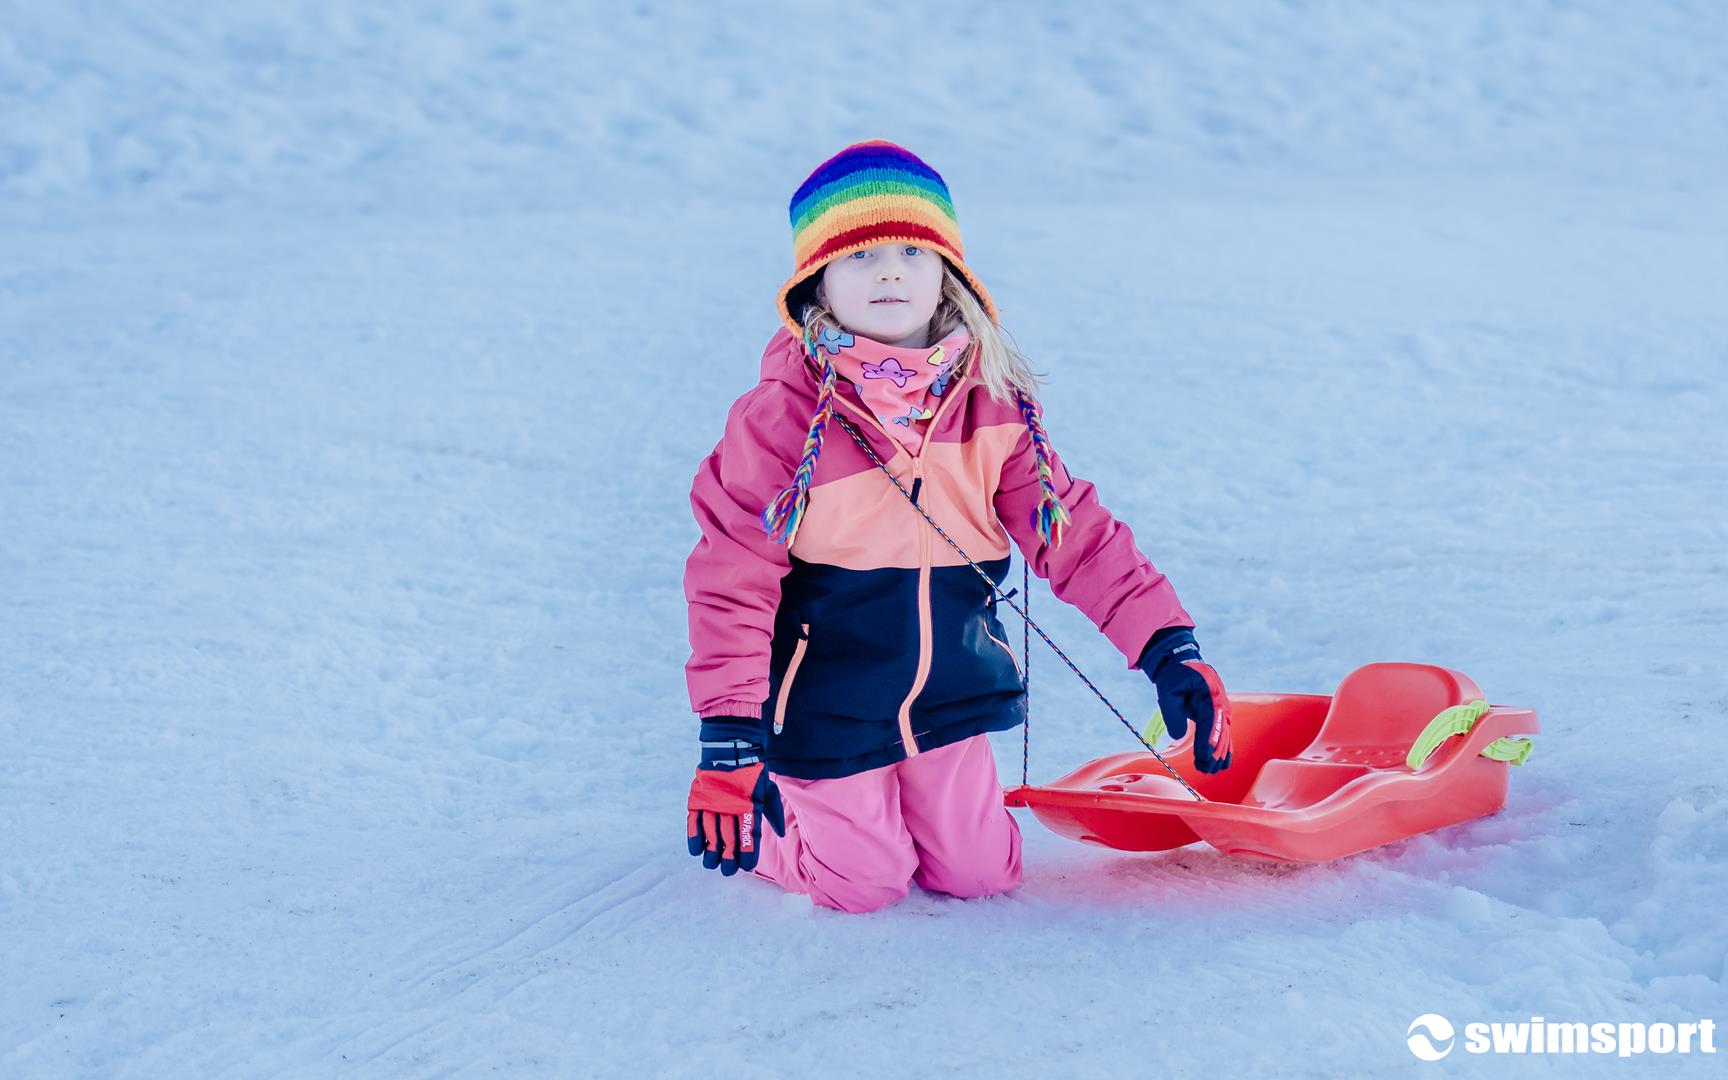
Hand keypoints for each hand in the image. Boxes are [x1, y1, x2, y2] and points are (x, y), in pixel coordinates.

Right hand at [687, 719, 785, 874]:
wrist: (733, 746)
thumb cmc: (753, 771)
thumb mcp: (767, 789)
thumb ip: (772, 812)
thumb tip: (779, 833)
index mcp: (751, 805)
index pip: (749, 835)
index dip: (747, 853)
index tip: (745, 866)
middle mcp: (732, 806)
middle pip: (730, 839)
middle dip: (728, 858)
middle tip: (727, 871)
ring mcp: (714, 801)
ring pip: (712, 833)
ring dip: (711, 851)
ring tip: (712, 864)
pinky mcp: (699, 796)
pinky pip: (695, 820)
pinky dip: (694, 836)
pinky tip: (696, 850)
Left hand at [1137, 626, 1232, 772]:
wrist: (1183, 665)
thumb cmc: (1175, 677)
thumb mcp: (1168, 690)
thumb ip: (1172, 713)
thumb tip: (1179, 736)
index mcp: (1210, 694)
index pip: (1211, 721)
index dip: (1208, 741)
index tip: (1203, 758)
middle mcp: (1221, 703)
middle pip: (1221, 731)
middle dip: (1214, 752)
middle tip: (1205, 769)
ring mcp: (1223, 709)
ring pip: (1225, 736)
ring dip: (1218, 754)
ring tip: (1209, 770)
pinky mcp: (1220, 715)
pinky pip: (1224, 734)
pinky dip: (1224, 749)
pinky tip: (1221, 764)